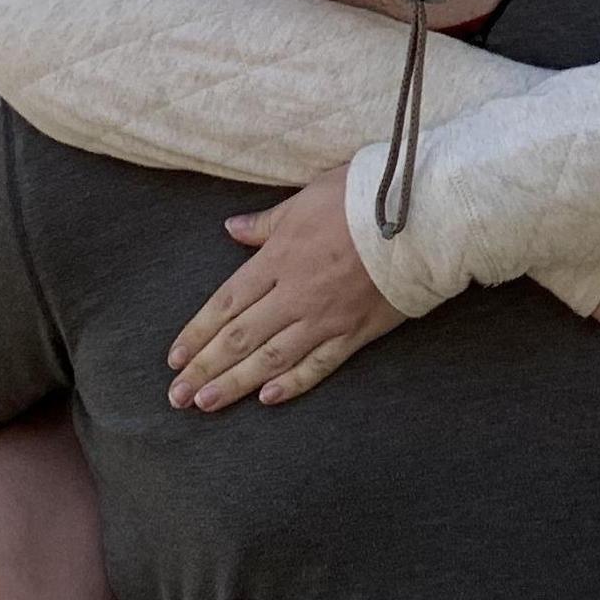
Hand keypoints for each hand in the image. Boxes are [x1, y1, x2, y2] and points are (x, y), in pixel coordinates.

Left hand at [168, 167, 408, 410]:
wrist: (425, 214)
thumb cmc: (366, 195)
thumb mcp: (310, 195)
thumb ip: (269, 221)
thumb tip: (231, 229)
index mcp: (281, 257)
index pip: (226, 303)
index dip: (197, 333)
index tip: (174, 358)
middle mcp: (296, 293)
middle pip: (241, 337)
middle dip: (205, 368)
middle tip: (176, 397)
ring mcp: (326, 316)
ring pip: (271, 358)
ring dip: (235, 383)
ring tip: (206, 404)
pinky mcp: (356, 330)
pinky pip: (319, 364)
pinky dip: (292, 383)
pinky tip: (268, 398)